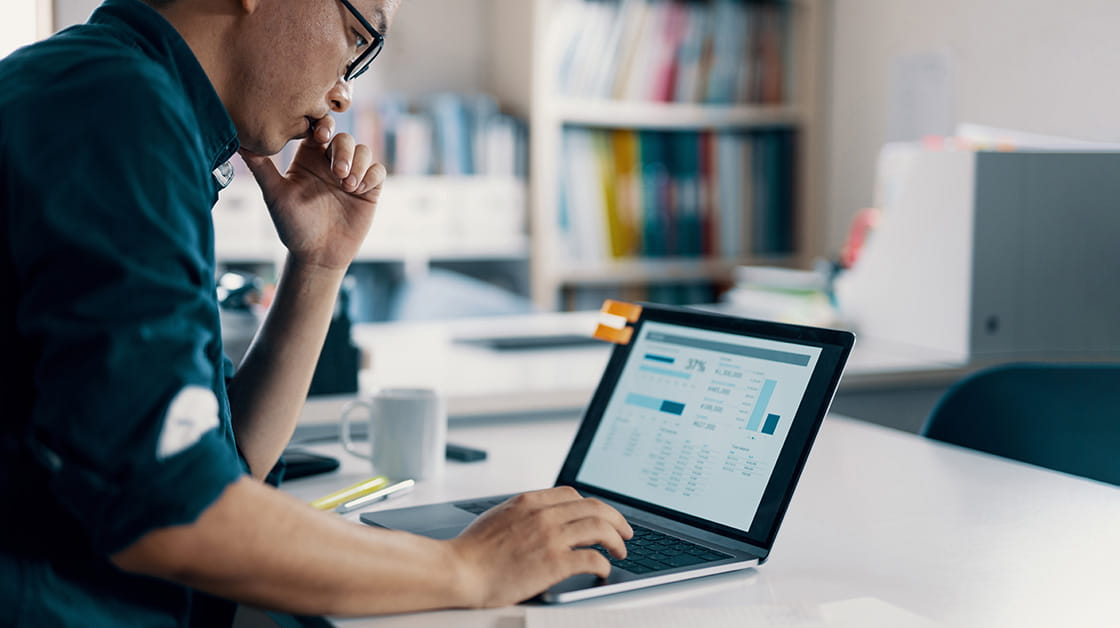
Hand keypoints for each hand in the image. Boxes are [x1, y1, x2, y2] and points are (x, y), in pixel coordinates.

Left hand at [238, 117, 386, 270]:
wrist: (317, 255)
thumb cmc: (292, 226)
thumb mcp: (275, 194)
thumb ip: (261, 167)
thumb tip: (237, 142)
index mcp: (309, 157)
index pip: (319, 128)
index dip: (323, 125)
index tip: (320, 136)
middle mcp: (331, 162)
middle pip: (344, 138)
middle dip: (343, 150)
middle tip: (336, 171)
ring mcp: (352, 175)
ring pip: (364, 151)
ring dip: (358, 164)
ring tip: (348, 185)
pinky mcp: (369, 190)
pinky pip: (378, 171)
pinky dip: (371, 176)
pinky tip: (359, 190)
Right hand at [446, 487, 633, 606]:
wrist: (458, 570)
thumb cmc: (471, 550)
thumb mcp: (499, 516)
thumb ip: (523, 512)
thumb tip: (541, 515)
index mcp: (530, 501)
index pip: (573, 495)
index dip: (593, 506)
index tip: (601, 517)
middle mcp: (544, 514)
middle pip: (595, 507)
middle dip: (616, 519)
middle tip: (625, 532)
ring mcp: (550, 537)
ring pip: (600, 528)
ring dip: (616, 540)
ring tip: (620, 551)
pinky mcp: (554, 563)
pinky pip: (592, 558)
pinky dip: (604, 564)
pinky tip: (603, 570)